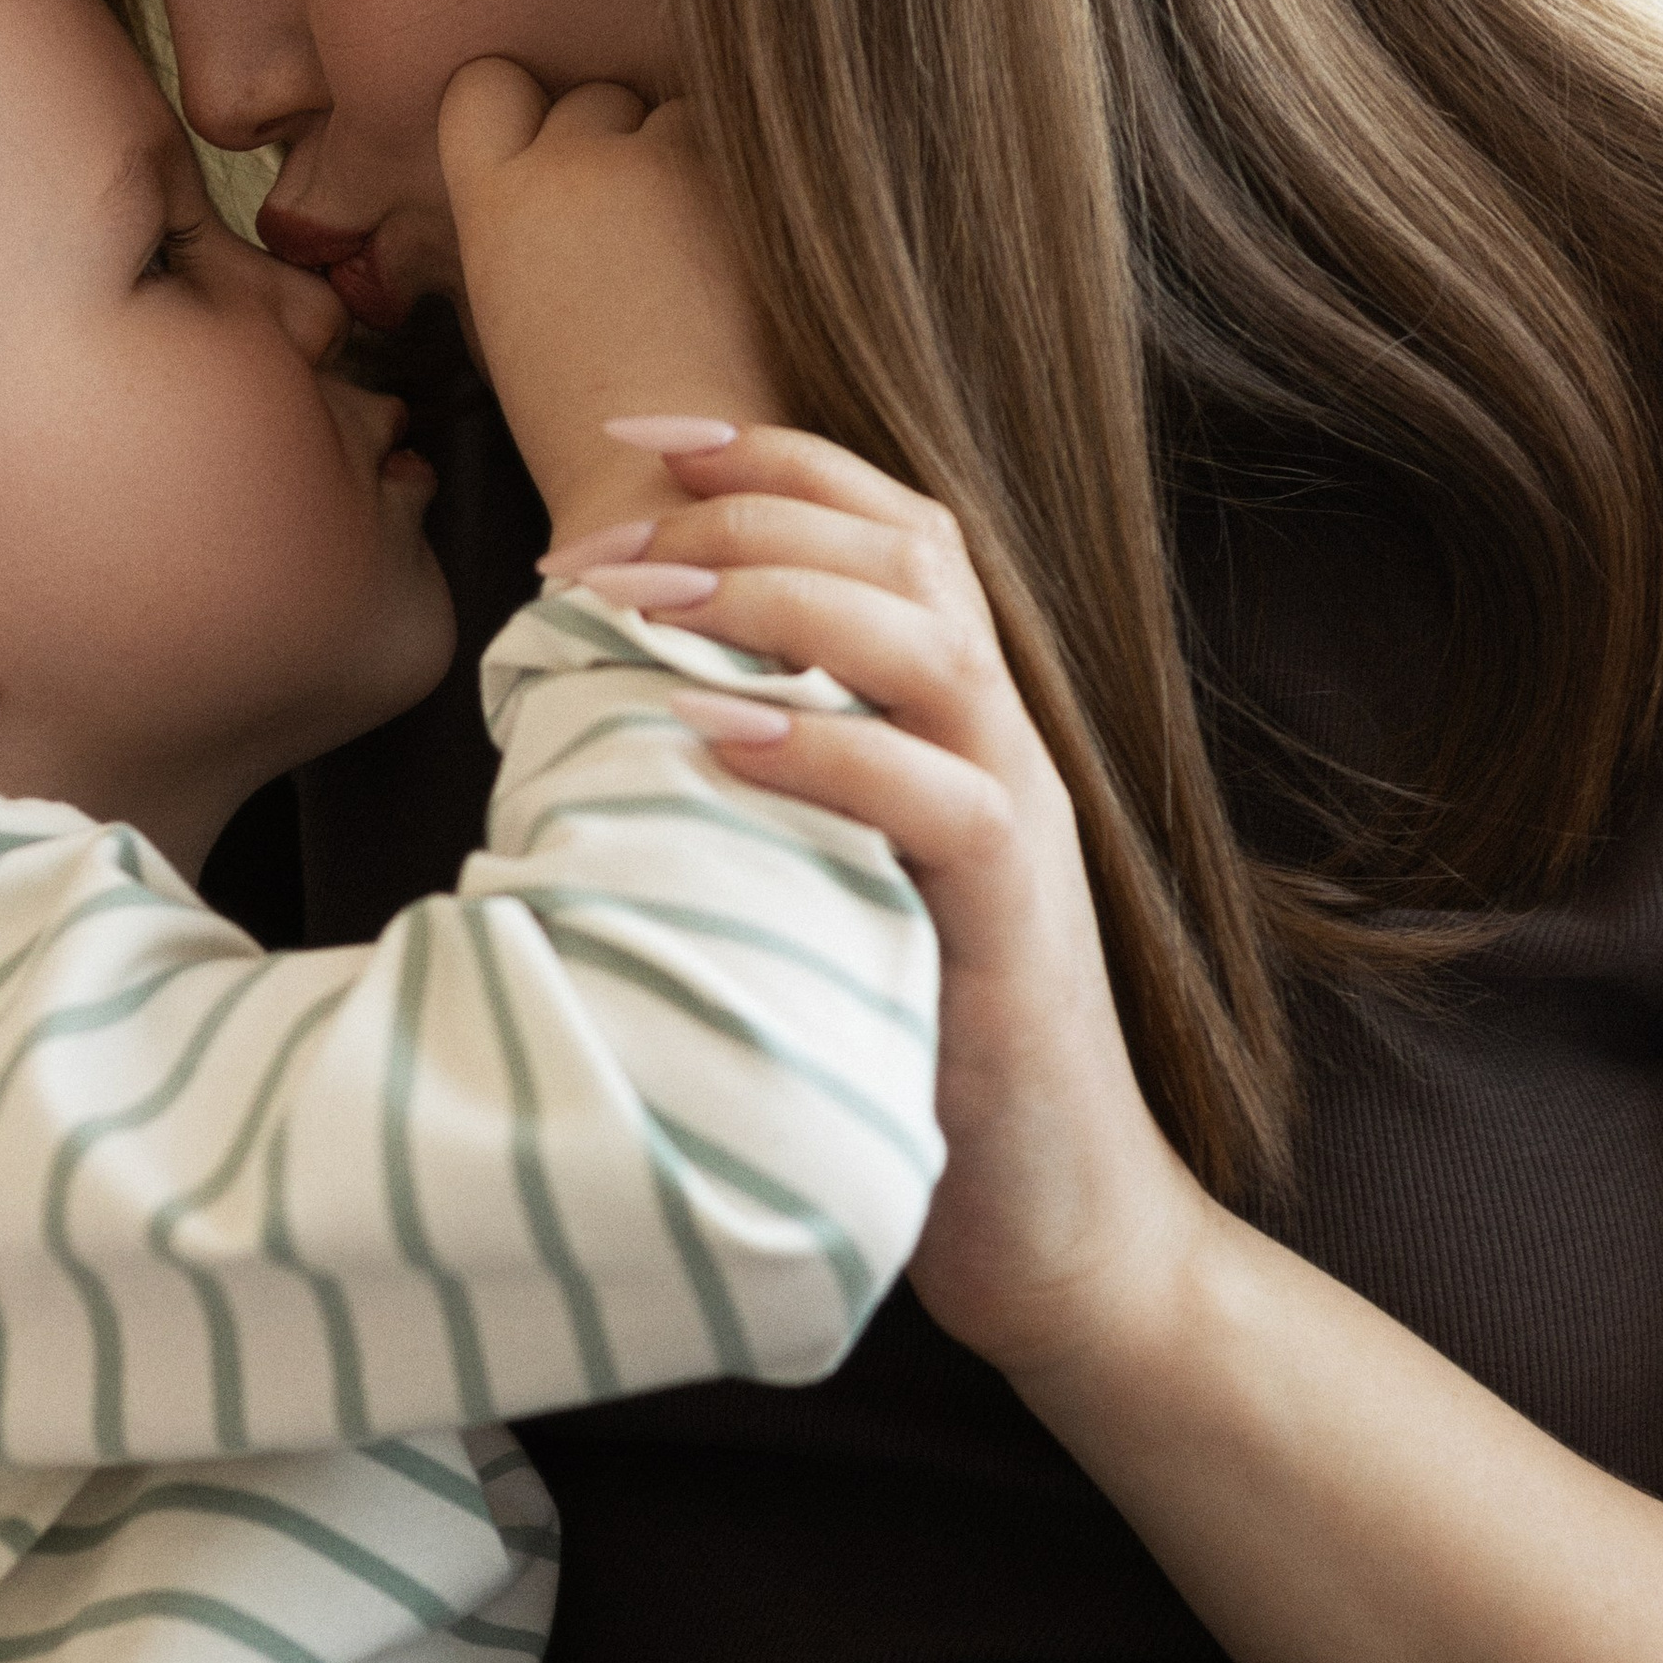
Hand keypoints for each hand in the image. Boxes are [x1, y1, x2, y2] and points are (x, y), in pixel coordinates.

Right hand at [437, 62, 780, 543]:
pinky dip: (746, 190)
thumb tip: (552, 203)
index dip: (522, 122)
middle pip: (592, 100)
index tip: (548, 169)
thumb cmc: (590, 436)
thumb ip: (519, 238)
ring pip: (673, 112)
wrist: (673, 486)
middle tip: (639, 240)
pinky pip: (742, 150)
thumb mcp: (508, 325)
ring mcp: (664, 166)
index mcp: (496, 201)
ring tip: (698, 257)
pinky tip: (745, 266)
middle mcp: (574, 162)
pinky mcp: (747, 187)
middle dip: (613, 149)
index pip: (489, 86)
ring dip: (684, 158)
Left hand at [543, 428, 1205, 1378]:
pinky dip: (825, 750)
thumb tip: (615, 718)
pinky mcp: (1015, 927)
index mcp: (959, 721)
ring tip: (640, 602)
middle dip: (750, 511)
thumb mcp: (828, 885)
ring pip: (930, 641)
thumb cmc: (915, 1053)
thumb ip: (771, 789)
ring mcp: (1021, 825)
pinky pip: (940, 798)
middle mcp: (1004, 745)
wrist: (1059, 1223)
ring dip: (777, 599)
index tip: (636, 438)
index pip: (893, 528)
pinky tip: (712, 735)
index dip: (772, 461)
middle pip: (909, 549)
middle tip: (604, 540)